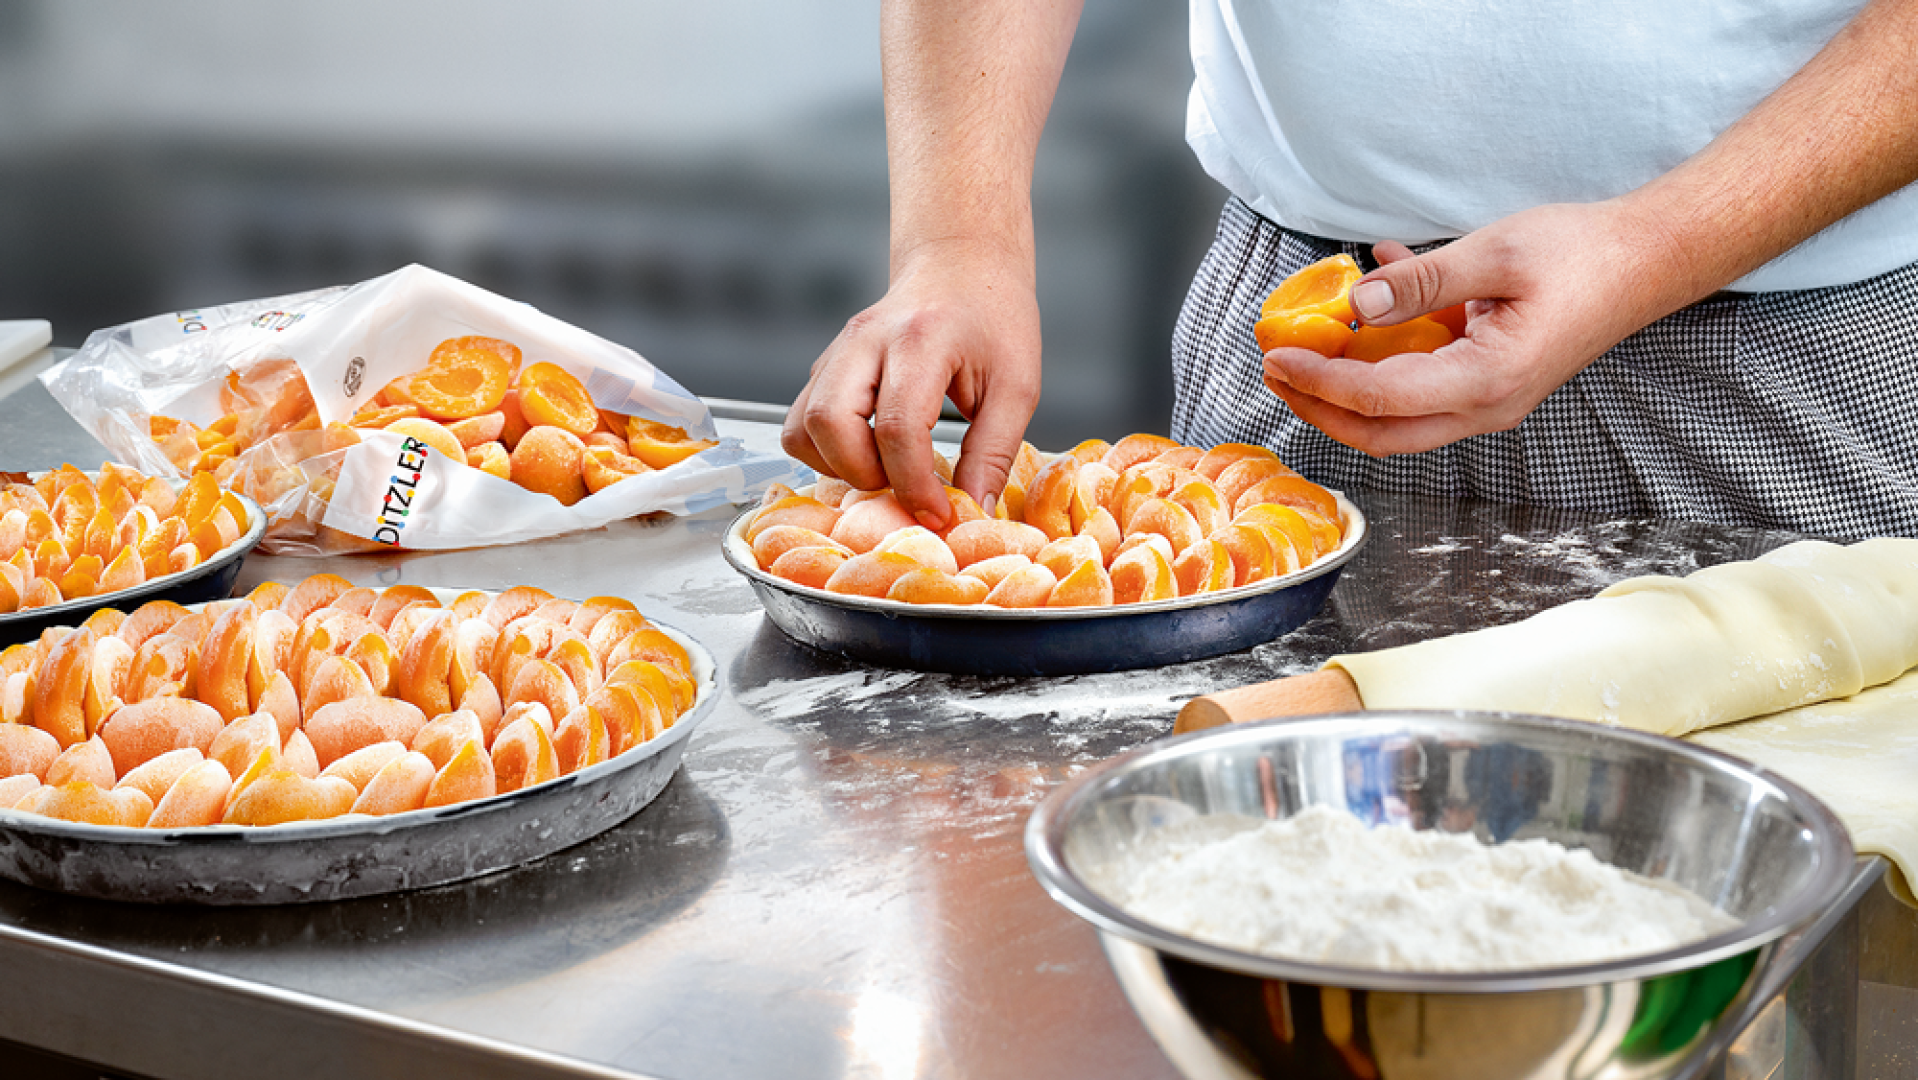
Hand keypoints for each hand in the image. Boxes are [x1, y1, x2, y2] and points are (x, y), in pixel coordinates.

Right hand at [783, 239, 1042, 528]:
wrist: (961, 266)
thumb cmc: (994, 319)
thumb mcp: (1016, 386)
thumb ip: (994, 451)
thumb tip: (972, 512)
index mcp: (920, 339)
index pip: (897, 426)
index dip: (914, 485)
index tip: (939, 514)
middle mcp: (866, 340)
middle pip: (830, 422)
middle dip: (865, 474)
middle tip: (905, 488)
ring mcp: (837, 351)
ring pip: (802, 426)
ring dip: (837, 466)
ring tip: (885, 471)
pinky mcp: (825, 367)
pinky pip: (800, 422)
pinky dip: (823, 453)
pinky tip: (866, 454)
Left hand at [1260, 200, 1686, 455]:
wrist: (1648, 261)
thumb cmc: (1584, 254)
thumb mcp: (1496, 252)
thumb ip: (1423, 281)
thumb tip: (1358, 302)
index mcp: (1486, 380)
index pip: (1378, 398)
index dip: (1318, 381)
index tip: (1276, 356)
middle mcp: (1485, 406)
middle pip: (1380, 431)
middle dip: (1319, 406)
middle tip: (1275, 371)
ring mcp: (1488, 401)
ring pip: (1398, 417)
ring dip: (1346, 390)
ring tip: (1303, 352)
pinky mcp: (1489, 382)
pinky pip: (1424, 381)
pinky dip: (1388, 354)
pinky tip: (1371, 298)